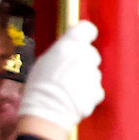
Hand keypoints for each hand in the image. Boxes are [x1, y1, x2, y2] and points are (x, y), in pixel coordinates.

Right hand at [16, 21, 104, 139]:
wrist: (47, 110)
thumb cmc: (40, 86)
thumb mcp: (44, 61)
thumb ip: (61, 53)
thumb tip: (68, 51)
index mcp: (69, 45)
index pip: (87, 29)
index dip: (85, 34)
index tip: (83, 40)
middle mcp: (84, 56)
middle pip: (91, 53)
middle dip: (84, 61)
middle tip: (69, 72)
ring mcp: (94, 74)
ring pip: (93, 72)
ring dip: (85, 78)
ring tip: (68, 89)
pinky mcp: (98, 90)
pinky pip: (96, 89)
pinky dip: (88, 93)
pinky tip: (74, 98)